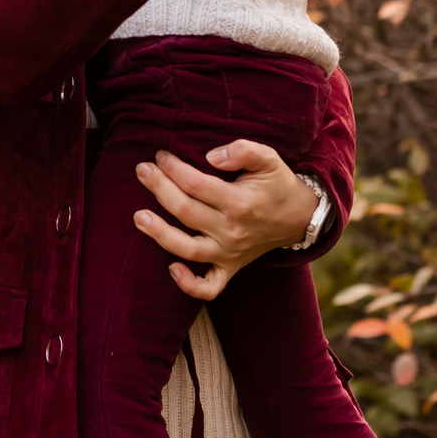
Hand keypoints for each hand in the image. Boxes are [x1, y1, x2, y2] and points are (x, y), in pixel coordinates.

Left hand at [132, 138, 319, 301]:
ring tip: (139, 217)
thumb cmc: (277, 184)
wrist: (297, 217)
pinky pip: (209, 287)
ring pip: (188, 249)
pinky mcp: (229, 268)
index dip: (173, 168)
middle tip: (142, 170)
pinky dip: (189, 285)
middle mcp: (232, 230)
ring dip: (160, 234)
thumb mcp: (269, 158)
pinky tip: (171, 268)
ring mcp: (229, 253)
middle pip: (186, 211)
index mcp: (239, 202)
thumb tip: (210, 156)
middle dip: (159, 189)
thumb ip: (243, 150)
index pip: (196, 184)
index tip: (161, 156)